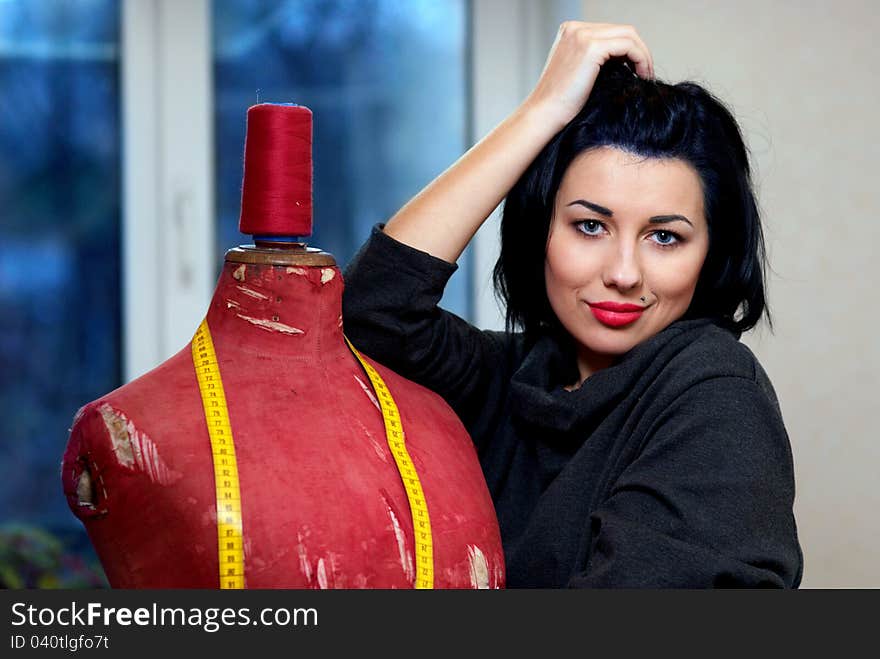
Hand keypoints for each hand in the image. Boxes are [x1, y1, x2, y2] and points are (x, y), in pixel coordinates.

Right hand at [523, 22, 653, 129]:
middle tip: (644, 74)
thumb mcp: (578, 73)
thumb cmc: (560, 104)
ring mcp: (582, 35)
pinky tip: (641, 77)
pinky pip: (628, 46)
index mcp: (570, 32)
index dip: (628, 50)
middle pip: (622, 30)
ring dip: (643, 55)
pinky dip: (640, 59)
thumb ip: (596, 60)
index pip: (610, 32)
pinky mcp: (591, 47)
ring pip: (629, 36)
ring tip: (645, 77)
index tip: (636, 71)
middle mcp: (575, 28)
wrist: (544, 114)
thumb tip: (625, 61)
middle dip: (638, 51)